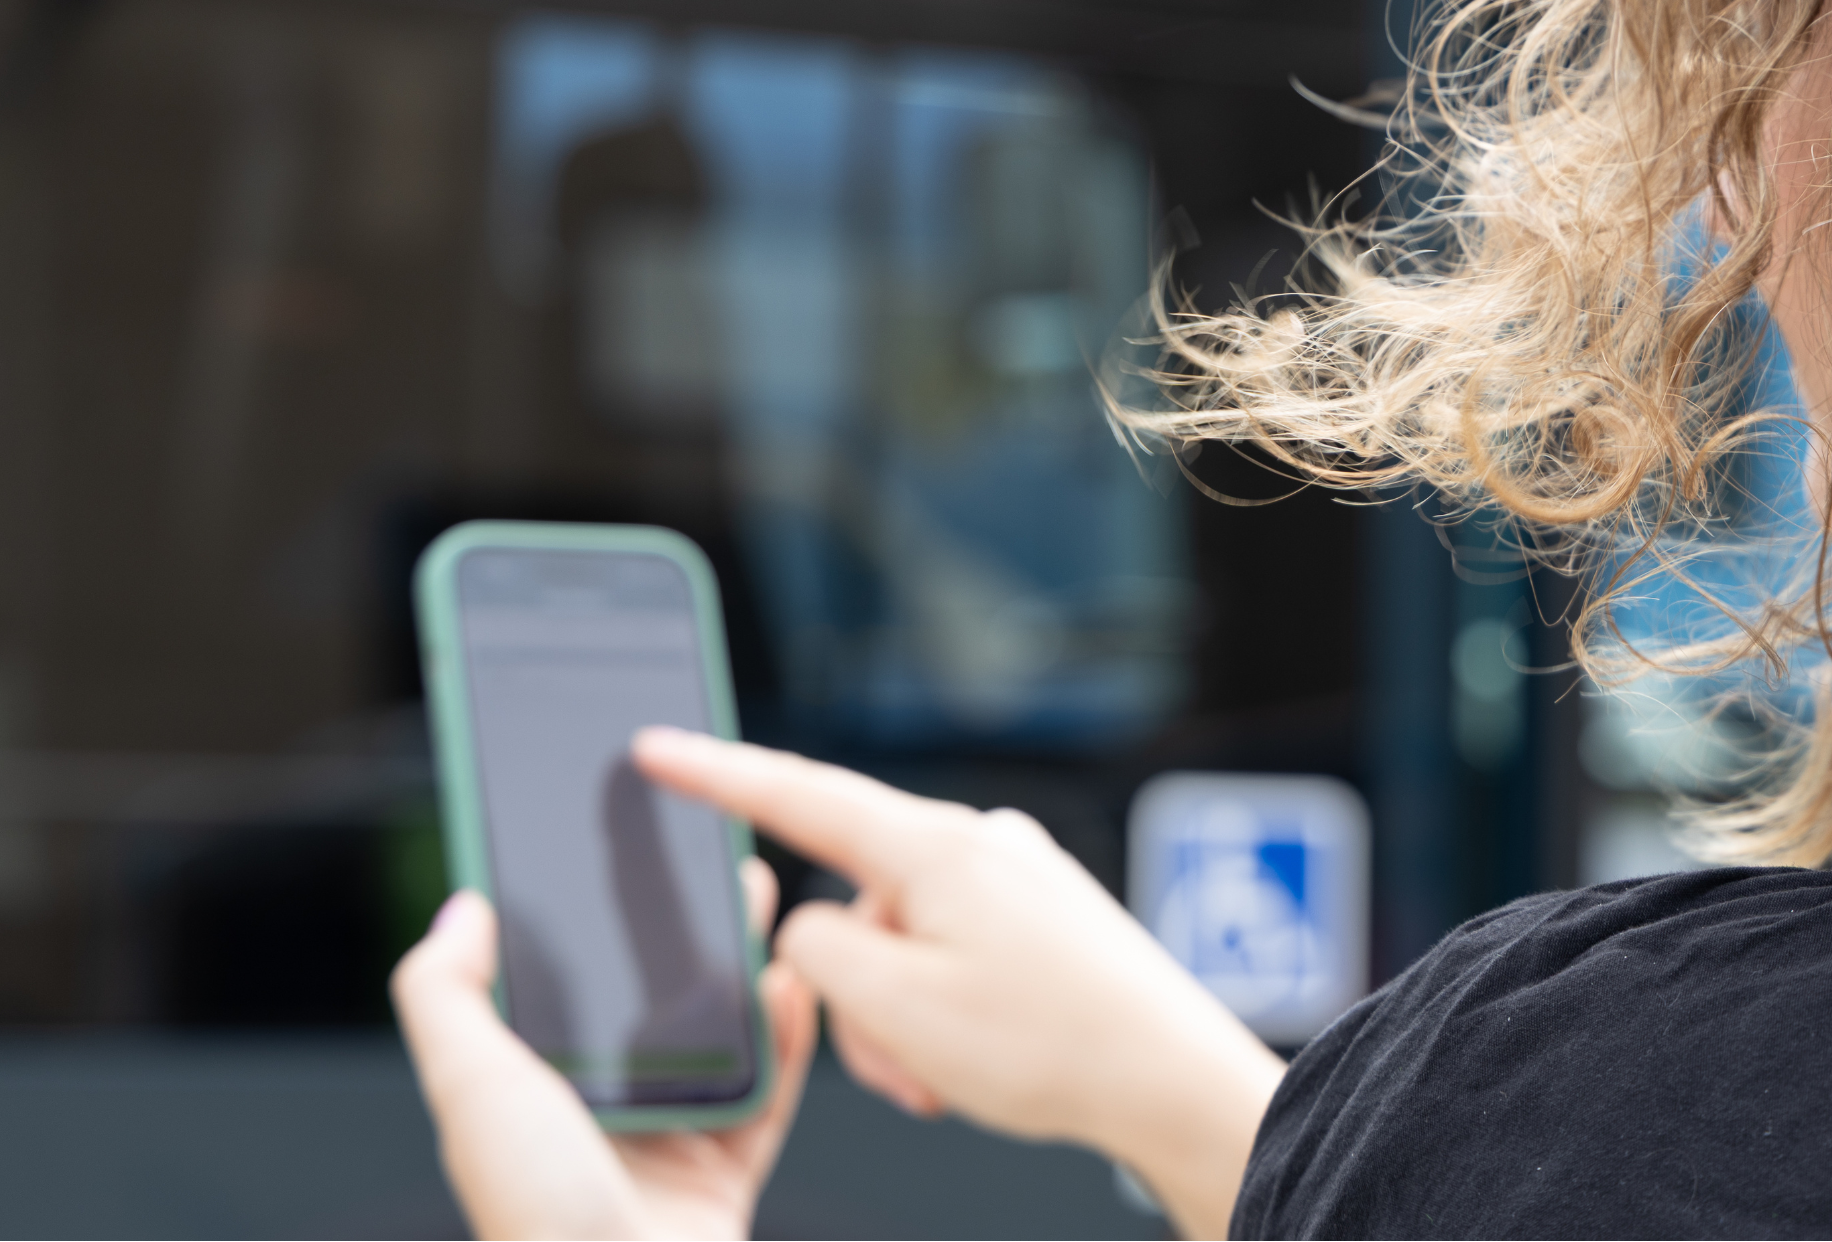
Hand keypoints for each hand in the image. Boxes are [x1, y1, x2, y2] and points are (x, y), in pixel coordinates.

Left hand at [391, 861, 815, 1239]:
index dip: (580, 908)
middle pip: (646, 993)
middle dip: (679, 922)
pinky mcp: (724, 1172)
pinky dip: (787, 1038)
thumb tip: (460, 905)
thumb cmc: (536, 1213)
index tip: (608, 841)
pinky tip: (795, 981)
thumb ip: (446, 995)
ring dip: (742, 962)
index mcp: (530, 1088)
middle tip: (706, 853)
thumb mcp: (471, 1086)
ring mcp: (664, 1142)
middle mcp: (596, 1111)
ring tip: (760, 894)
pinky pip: (767, 1092)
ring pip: (716, 1033)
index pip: (556, 978)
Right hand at [633, 727, 1284, 1240]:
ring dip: (905, 1019)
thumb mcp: (897, 1011)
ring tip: (956, 1075)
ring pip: (902, 941)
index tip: (656, 748)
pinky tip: (989, 1059)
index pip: (797, 795)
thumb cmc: (1056, 1047)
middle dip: (859, 995)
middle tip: (907, 1068)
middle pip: (854, 904)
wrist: (1175, 1082)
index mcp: (935, 849)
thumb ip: (817, 954)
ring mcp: (1017, 874)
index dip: (714, 775)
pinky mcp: (1043, 912)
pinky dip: (948, 1012)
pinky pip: (955, 953)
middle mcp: (979, 842)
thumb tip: (807, 929)